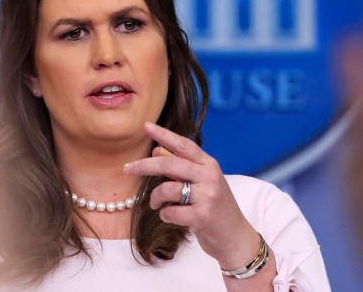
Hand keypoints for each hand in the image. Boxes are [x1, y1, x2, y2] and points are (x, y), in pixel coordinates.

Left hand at [123, 122, 263, 269]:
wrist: (235, 236)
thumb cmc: (215, 207)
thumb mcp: (203, 183)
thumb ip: (181, 167)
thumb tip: (156, 151)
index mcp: (209, 165)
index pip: (184, 145)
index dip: (164, 134)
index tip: (146, 126)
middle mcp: (209, 177)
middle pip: (170, 164)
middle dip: (144, 166)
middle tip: (127, 168)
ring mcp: (207, 196)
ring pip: (167, 189)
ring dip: (155, 198)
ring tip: (155, 205)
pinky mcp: (202, 217)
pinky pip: (170, 212)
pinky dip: (165, 215)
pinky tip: (170, 217)